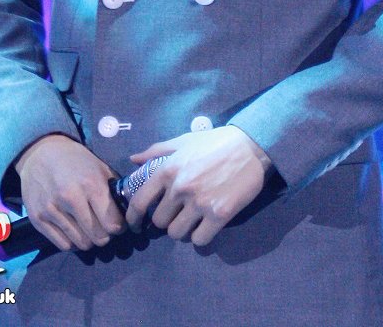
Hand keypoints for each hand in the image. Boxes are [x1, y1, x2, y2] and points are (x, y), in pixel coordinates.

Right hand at [14, 134, 124, 250]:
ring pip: (82, 244)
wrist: (40, 153)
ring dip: (88, 239)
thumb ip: (113, 190)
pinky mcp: (38, 219)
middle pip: (99, 238)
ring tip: (87, 227)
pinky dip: (72, 241)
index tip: (117, 223)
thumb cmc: (75, 160)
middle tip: (102, 226)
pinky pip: (64, 245)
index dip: (119, 226)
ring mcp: (52, 209)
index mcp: (90, 183)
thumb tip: (127, 211)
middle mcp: (71, 198)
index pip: (112, 224)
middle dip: (105, 235)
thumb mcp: (99, 167)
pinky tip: (74, 229)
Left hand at [125, 125, 269, 245]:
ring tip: (191, 219)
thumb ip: (157, 151)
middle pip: (159, 221)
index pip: (140, 201)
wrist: (250, 147)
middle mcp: (180, 188)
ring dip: (182, 229)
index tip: (135, 224)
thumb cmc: (214, 142)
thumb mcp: (183, 141)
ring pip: (177, 233)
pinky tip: (205, 225)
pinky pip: (199, 240)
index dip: (133, 217)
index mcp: (168, 169)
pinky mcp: (219, 215)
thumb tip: (133, 159)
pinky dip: (200, 236)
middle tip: (176, 212)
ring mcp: (200, 203)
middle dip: (166, 219)